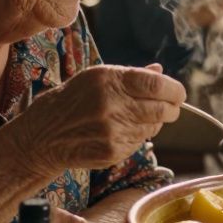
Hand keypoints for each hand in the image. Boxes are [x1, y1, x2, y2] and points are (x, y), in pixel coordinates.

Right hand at [7, 63, 184, 176]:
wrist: (43, 135)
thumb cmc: (72, 101)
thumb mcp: (96, 78)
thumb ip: (131, 75)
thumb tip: (160, 70)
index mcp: (108, 79)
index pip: (156, 85)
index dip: (174, 90)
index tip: (179, 93)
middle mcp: (111, 104)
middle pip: (161, 109)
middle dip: (172, 108)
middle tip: (171, 107)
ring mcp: (111, 130)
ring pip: (152, 127)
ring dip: (153, 122)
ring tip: (137, 118)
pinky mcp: (111, 151)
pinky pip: (139, 143)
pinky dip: (138, 136)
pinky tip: (121, 131)